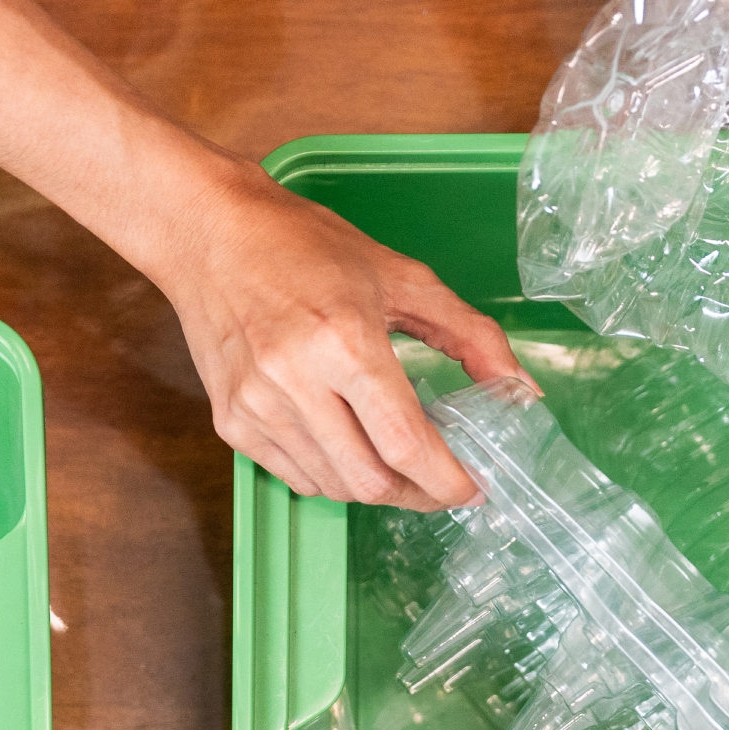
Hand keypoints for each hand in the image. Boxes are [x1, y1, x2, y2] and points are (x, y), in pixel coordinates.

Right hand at [147, 162, 533, 508]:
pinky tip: (345, 444)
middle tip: (439, 481)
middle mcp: (295, 382)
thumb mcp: (400, 276)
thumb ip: (468, 334)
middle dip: (416, 494)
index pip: (406, 444)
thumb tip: (518, 387)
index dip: (447, 481)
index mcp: (345, 342)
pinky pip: (297, 477)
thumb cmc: (305, 248)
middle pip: (371, 482)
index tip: (472, 489)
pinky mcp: (231, 423)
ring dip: (375, 485)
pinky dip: (332, 474)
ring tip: (394, 460)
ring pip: (334, 487)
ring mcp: (257, 408)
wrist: (210, 235)